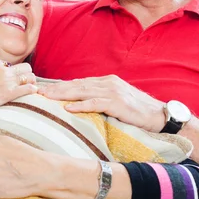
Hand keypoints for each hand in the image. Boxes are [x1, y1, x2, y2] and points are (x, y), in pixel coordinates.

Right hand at [0, 58, 37, 121]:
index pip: (12, 65)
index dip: (15, 72)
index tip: (14, 79)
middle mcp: (2, 69)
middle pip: (25, 68)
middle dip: (26, 75)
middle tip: (25, 82)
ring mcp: (6, 80)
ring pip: (29, 77)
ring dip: (31, 82)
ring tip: (30, 88)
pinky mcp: (7, 93)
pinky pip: (27, 88)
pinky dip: (32, 90)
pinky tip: (32, 92)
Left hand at [39, 75, 165, 131]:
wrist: (160, 116)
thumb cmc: (138, 112)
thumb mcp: (117, 102)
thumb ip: (100, 100)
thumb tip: (81, 105)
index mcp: (106, 82)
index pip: (78, 83)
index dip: (60, 86)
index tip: (44, 90)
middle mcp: (108, 83)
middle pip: (77, 85)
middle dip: (56, 89)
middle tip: (38, 92)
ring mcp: (113, 91)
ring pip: (83, 92)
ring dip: (63, 94)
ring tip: (47, 97)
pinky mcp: (118, 103)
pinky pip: (96, 103)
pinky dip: (81, 105)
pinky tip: (68, 107)